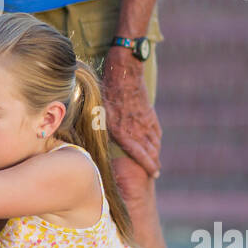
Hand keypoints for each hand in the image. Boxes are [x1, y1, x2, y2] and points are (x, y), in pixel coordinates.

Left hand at [102, 49, 161, 177]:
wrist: (124, 73)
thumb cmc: (106, 92)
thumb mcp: (97, 112)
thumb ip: (98, 128)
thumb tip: (90, 141)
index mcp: (123, 131)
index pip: (140, 154)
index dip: (147, 165)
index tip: (153, 174)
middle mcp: (137, 129)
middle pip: (150, 151)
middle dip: (153, 164)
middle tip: (155, 173)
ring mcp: (145, 121)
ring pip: (154, 142)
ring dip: (155, 154)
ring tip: (156, 163)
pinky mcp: (149, 113)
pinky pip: (156, 131)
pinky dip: (157, 140)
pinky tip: (156, 144)